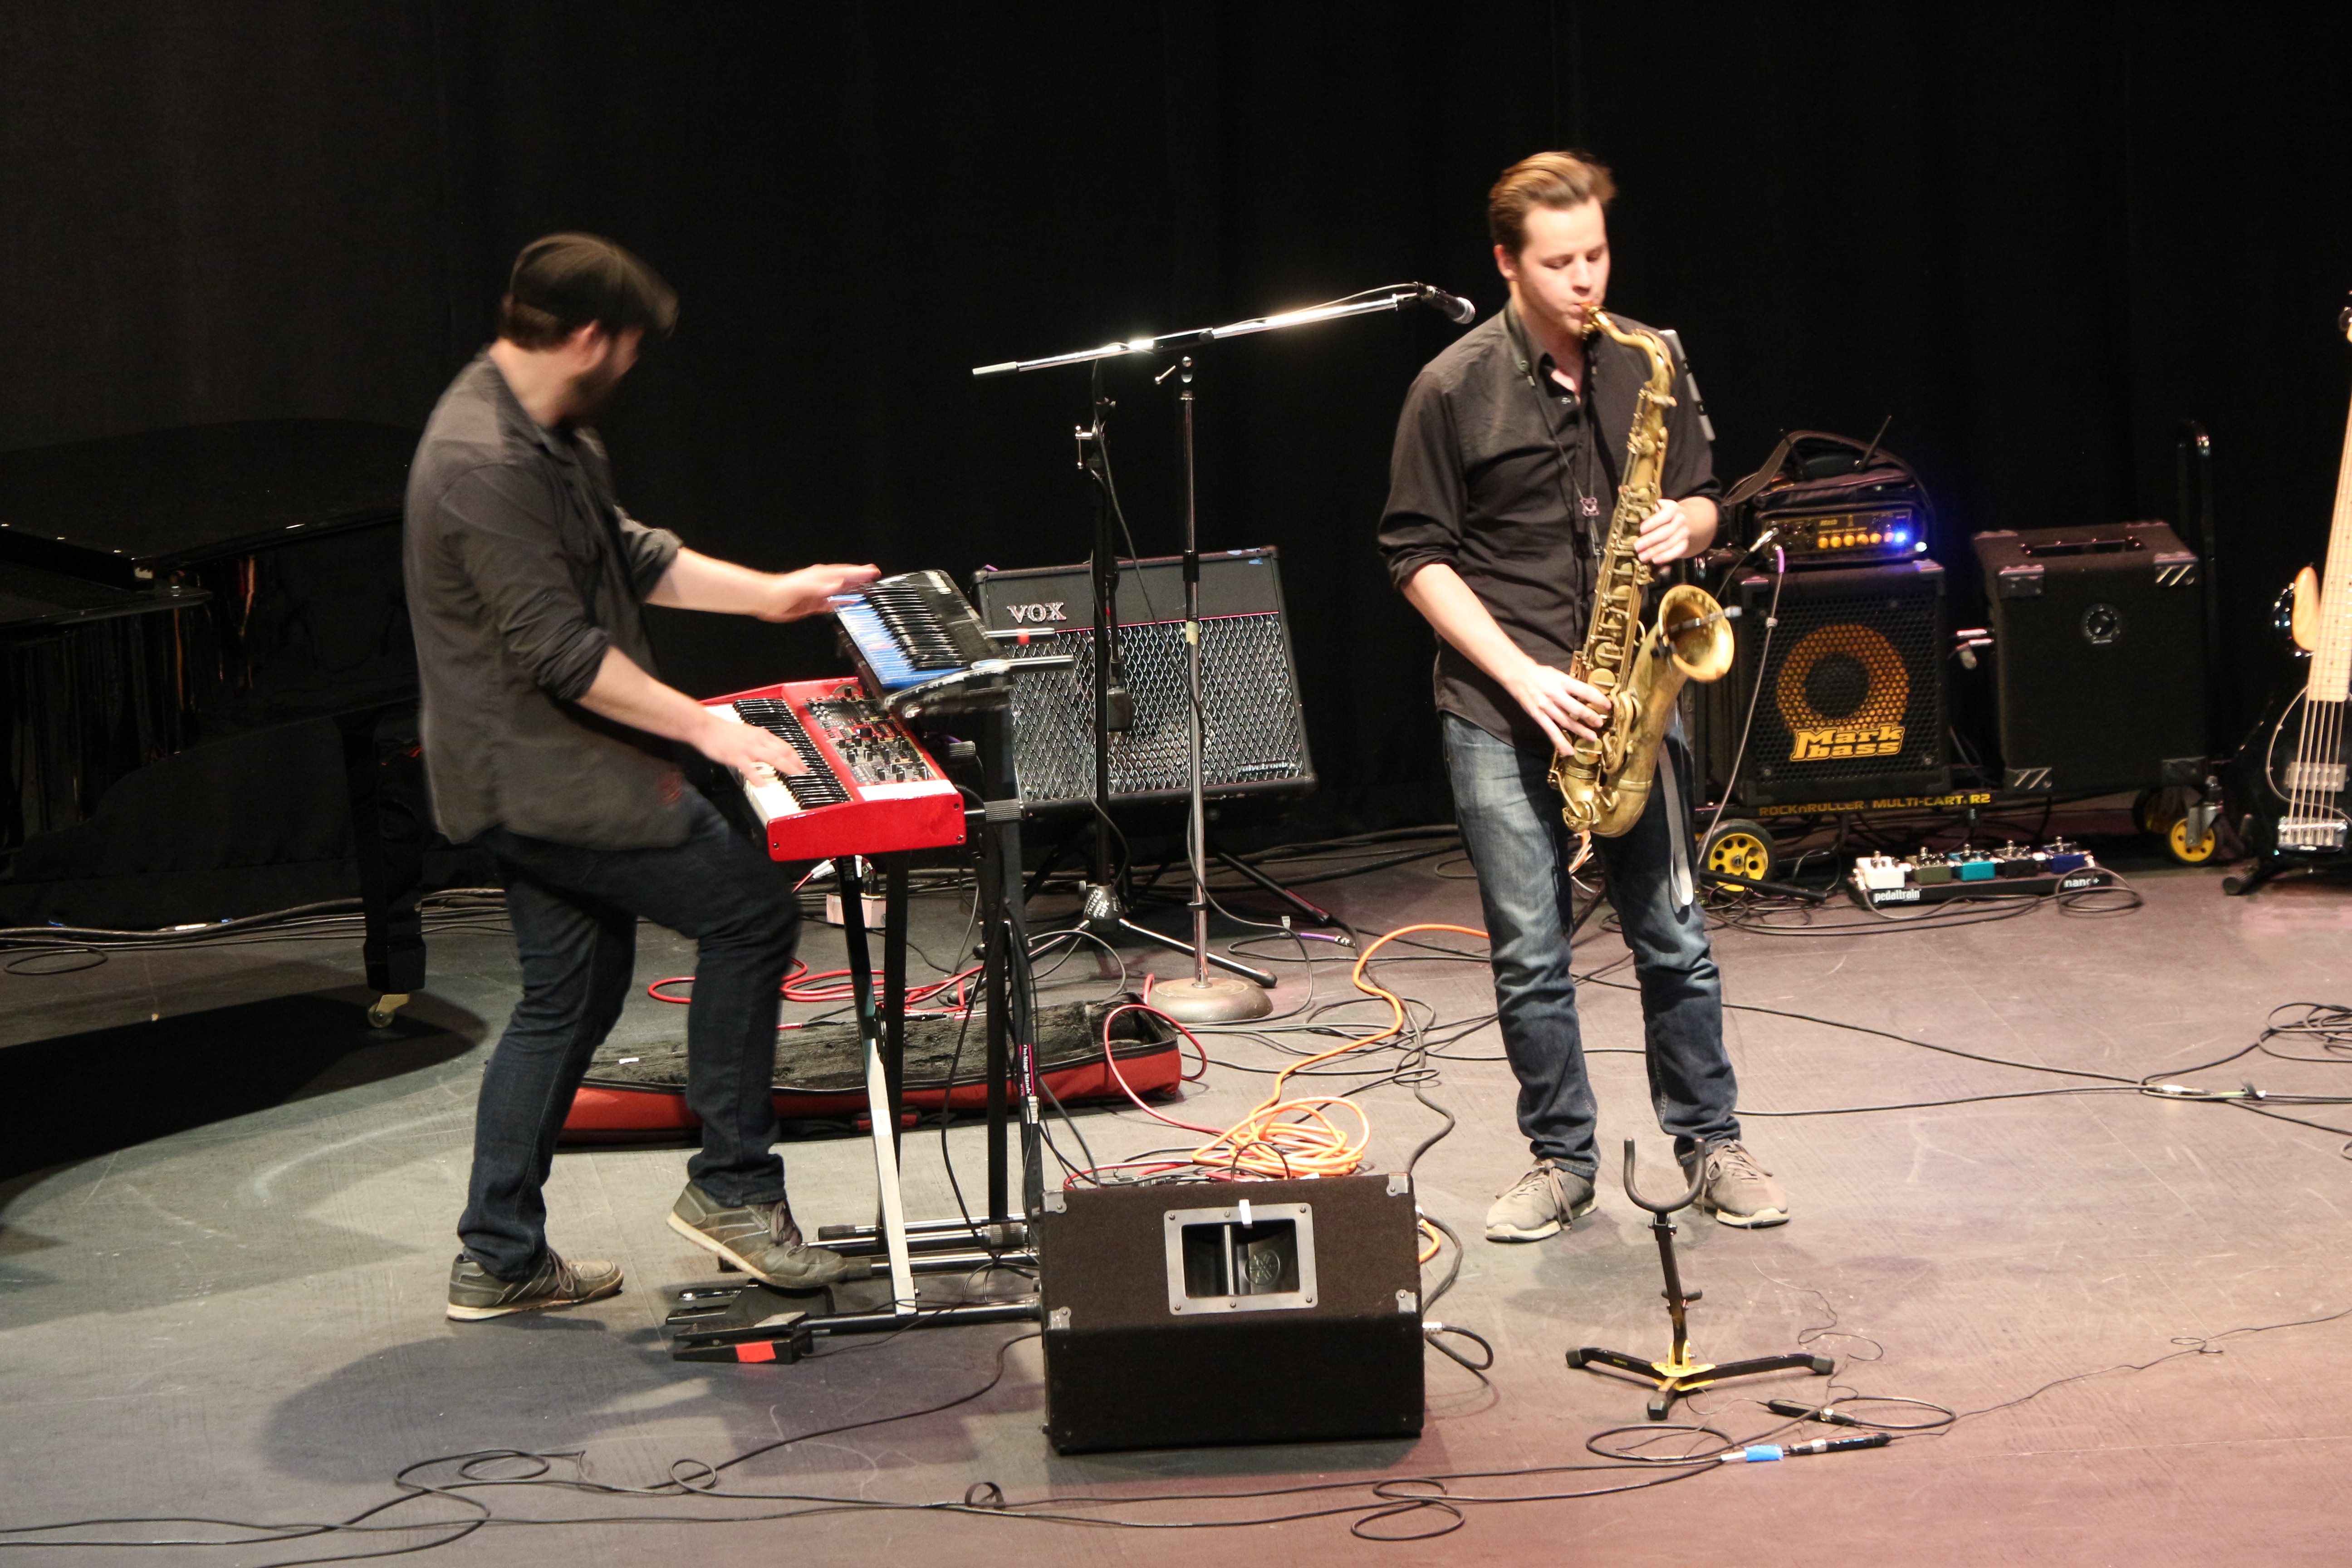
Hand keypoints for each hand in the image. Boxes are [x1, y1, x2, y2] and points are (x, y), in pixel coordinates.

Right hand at [691, 711, 808, 776]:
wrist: (706, 727)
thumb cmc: (724, 731)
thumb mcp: (747, 732)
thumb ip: (760, 741)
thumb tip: (771, 749)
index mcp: (761, 735)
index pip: (785, 745)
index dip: (796, 756)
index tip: (803, 765)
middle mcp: (758, 740)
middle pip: (783, 752)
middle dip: (796, 763)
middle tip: (804, 773)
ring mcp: (747, 748)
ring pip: (772, 758)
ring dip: (786, 767)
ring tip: (794, 776)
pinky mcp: (736, 756)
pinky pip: (749, 768)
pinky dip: (757, 777)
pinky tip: (763, 785)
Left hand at [757, 562, 881, 622]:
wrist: (766, 599)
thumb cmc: (781, 590)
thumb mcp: (803, 588)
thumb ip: (821, 588)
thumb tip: (838, 585)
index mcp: (820, 575)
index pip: (845, 573)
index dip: (859, 572)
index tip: (872, 571)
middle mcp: (821, 582)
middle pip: (845, 578)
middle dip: (860, 577)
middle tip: (874, 575)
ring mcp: (818, 593)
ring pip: (840, 590)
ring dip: (853, 589)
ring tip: (866, 587)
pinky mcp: (813, 604)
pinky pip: (832, 603)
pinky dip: (842, 603)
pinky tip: (849, 603)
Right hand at [1502, 662, 1612, 752]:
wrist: (1517, 675)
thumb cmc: (1540, 674)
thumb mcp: (1558, 674)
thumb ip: (1571, 685)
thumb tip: (1587, 696)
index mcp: (1562, 681)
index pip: (1585, 690)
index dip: (1598, 699)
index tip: (1608, 706)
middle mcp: (1555, 694)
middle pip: (1576, 708)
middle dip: (1590, 717)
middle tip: (1600, 724)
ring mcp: (1546, 706)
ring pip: (1566, 721)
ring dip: (1580, 730)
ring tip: (1592, 737)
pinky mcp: (1537, 715)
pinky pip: (1551, 731)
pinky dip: (1560, 742)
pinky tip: (1568, 750)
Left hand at [1634, 498, 1696, 564]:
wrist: (1684, 521)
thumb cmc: (1663, 516)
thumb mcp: (1657, 509)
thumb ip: (1648, 513)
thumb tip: (1632, 522)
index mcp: (1672, 507)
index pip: (1665, 514)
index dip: (1653, 522)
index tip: (1641, 529)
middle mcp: (1680, 519)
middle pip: (1666, 531)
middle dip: (1650, 540)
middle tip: (1637, 547)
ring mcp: (1684, 531)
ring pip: (1670, 542)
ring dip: (1655, 551)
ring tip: (1642, 556)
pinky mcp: (1685, 543)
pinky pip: (1677, 551)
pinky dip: (1666, 557)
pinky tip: (1655, 560)